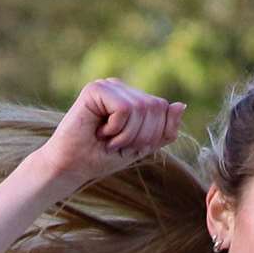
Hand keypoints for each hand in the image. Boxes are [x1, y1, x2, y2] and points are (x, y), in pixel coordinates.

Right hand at [33, 79, 185, 189]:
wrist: (72, 166)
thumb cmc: (103, 157)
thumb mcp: (142, 147)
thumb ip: (164, 130)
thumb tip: (182, 104)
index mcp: (134, 98)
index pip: (164, 108)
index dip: (154, 134)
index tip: (130, 146)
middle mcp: (122, 88)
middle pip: (156, 107)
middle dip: (142, 136)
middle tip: (118, 144)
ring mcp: (108, 85)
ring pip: (142, 108)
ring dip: (127, 135)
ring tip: (108, 138)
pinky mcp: (96, 88)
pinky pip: (125, 109)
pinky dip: (116, 128)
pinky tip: (99, 130)